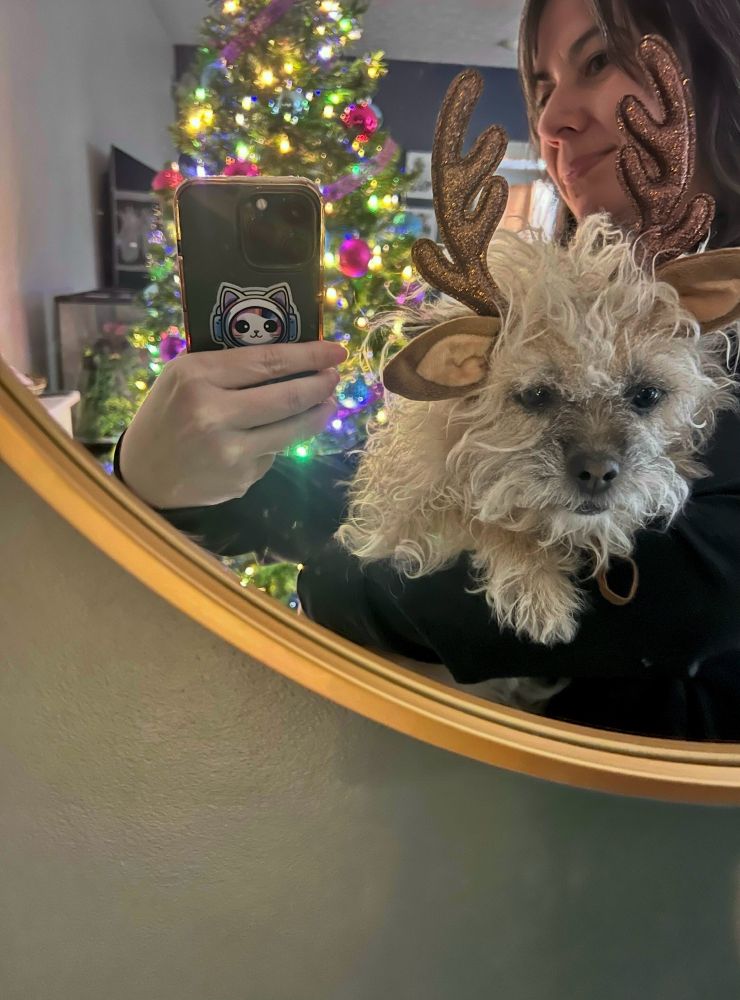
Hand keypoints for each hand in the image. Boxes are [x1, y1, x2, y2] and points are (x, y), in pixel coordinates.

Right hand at [118, 340, 347, 508]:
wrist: (144, 475)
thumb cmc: (167, 415)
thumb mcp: (184, 377)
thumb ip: (229, 367)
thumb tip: (293, 356)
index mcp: (196, 377)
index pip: (268, 361)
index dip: (309, 355)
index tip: (335, 350)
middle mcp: (213, 413)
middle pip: (288, 396)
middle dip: (321, 384)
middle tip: (335, 376)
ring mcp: (229, 451)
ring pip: (292, 429)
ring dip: (319, 414)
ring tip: (328, 403)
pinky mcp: (240, 478)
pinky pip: (273, 452)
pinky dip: (280, 441)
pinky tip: (274, 435)